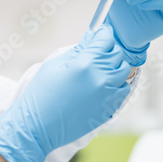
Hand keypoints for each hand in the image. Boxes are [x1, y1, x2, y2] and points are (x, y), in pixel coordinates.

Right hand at [0, 25, 131, 161]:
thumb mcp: (54, 66)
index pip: (105, 40)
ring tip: (100, 69)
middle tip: (97, 52)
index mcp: (85, 64)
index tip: (100, 34)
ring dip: (115, 67)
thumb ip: (77, 51)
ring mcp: (108, 95)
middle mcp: (101, 78)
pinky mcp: (109, 109)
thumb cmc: (41, 95)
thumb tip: (91, 39)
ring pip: (124, 72)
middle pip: (118, 54)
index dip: (103, 34)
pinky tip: (103, 85)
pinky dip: (117, 84)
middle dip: (108, 50)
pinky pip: (123, 90)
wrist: (38, 127)